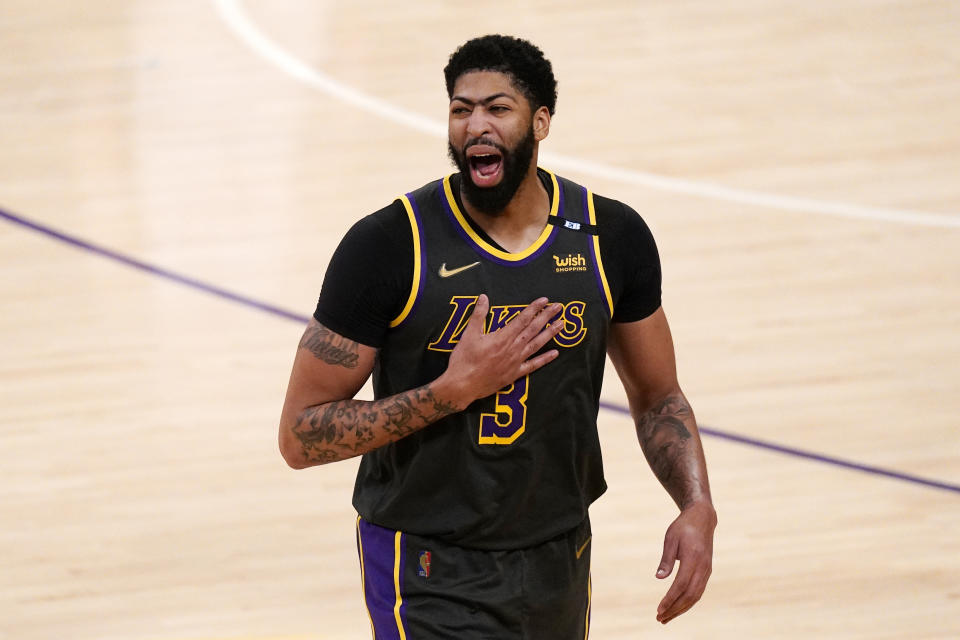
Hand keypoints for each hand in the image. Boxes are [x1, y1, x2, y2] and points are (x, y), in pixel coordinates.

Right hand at [439, 294, 562, 406]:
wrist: (462, 385)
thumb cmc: (464, 360)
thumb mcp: (468, 334)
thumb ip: (478, 315)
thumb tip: (484, 297)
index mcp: (502, 337)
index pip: (522, 319)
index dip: (534, 308)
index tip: (544, 300)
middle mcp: (513, 348)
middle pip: (533, 329)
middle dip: (547, 316)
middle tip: (559, 307)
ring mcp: (516, 362)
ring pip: (537, 345)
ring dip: (550, 334)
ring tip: (561, 325)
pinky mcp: (515, 374)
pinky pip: (533, 365)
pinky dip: (545, 359)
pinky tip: (555, 353)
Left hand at [655, 501, 716, 623]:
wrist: (702, 518)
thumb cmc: (683, 527)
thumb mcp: (670, 538)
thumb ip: (666, 559)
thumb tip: (659, 578)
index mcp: (693, 558)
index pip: (681, 585)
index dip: (670, 599)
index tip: (659, 609)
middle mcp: (702, 567)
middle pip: (689, 595)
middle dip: (675, 609)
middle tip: (660, 619)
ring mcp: (707, 570)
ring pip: (696, 596)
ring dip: (681, 609)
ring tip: (667, 618)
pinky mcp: (707, 571)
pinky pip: (698, 591)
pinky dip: (688, 602)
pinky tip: (678, 607)